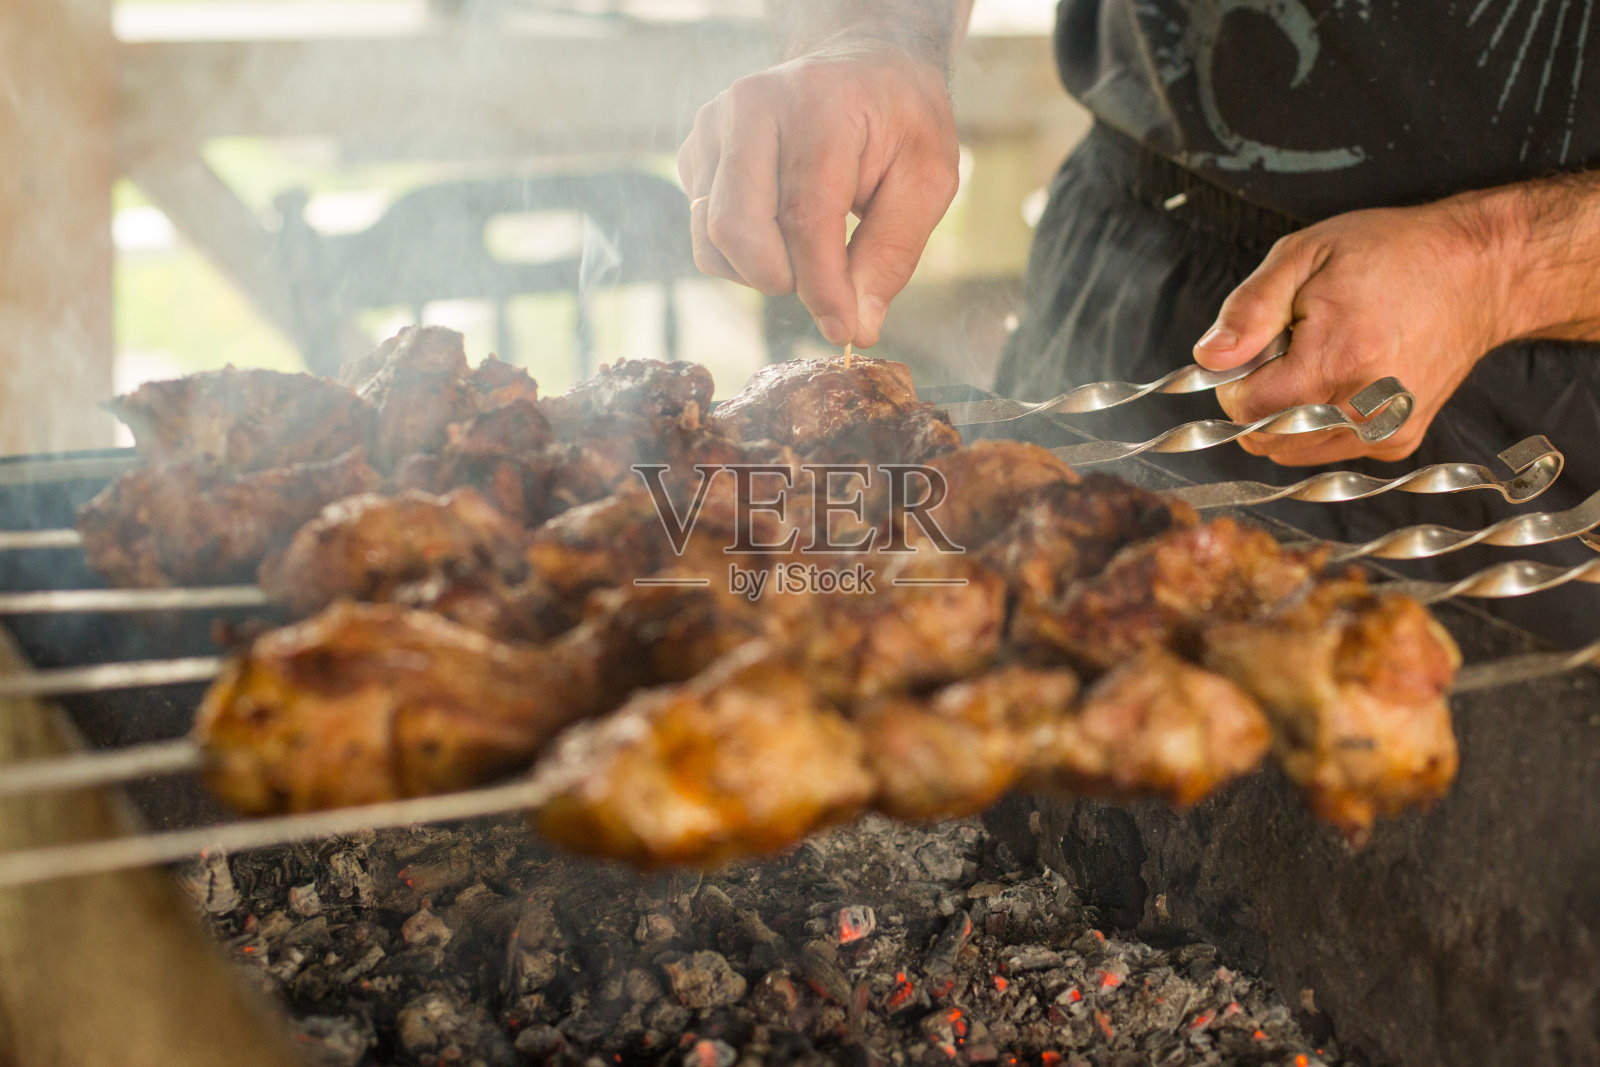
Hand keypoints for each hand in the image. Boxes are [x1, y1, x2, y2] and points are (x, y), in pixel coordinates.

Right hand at [676, 42, 959, 347]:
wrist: (861, 63)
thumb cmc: (899, 121)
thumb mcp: (928, 178)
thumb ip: (893, 251)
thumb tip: (856, 326)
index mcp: (818, 104)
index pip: (804, 217)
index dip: (823, 288)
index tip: (845, 330)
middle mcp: (751, 106)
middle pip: (738, 229)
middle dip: (784, 279)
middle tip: (829, 283)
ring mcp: (712, 126)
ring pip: (713, 239)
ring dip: (761, 272)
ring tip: (807, 253)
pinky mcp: (694, 152)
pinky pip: (704, 234)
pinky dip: (743, 256)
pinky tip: (781, 231)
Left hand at [1192, 199, 1510, 464]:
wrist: (1479, 272)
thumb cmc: (1390, 254)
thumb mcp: (1304, 256)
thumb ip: (1249, 310)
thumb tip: (1209, 359)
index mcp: (1333, 362)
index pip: (1244, 408)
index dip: (1236, 377)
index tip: (1259, 347)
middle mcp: (1362, 409)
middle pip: (1264, 437)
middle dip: (1261, 397)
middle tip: (1293, 349)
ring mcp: (1383, 431)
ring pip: (1292, 451)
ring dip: (1287, 415)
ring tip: (1322, 361)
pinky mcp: (1397, 441)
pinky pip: (1328, 450)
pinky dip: (1320, 424)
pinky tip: (1346, 379)